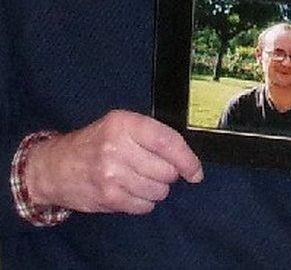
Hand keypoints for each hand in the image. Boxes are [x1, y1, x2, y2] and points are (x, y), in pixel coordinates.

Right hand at [25, 110, 202, 214]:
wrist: (54, 167)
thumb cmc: (95, 143)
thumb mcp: (120, 125)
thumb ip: (151, 134)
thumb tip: (188, 158)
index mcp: (124, 124)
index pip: (168, 142)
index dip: (188, 159)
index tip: (196, 171)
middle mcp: (117, 148)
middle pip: (167, 170)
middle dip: (169, 174)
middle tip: (156, 170)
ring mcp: (111, 175)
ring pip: (158, 191)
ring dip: (156, 189)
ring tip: (140, 180)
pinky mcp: (107, 197)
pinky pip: (143, 206)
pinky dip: (144, 202)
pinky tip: (131, 191)